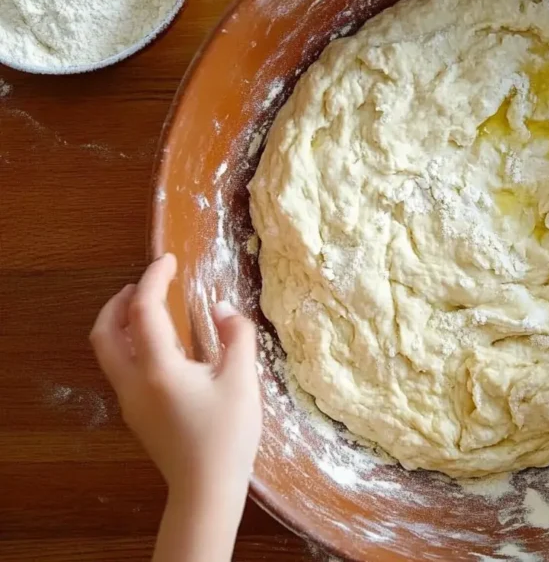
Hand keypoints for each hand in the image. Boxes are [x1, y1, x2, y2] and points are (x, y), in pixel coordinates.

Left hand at [89, 254, 261, 498]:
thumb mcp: (242, 380)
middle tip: (143, 284)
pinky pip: (123, 369)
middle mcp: (134, 381)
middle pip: (105, 332)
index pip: (143, 310)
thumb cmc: (227, 434)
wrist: (207, 488)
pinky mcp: (138, 415)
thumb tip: (222, 308)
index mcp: (157, 367)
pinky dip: (132, 345)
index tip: (168, 260)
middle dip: (119, 301)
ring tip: (150, 311)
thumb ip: (236, 336)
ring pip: (109, 352)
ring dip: (121, 324)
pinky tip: (162, 347)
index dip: (153, 279)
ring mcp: (131, 401)